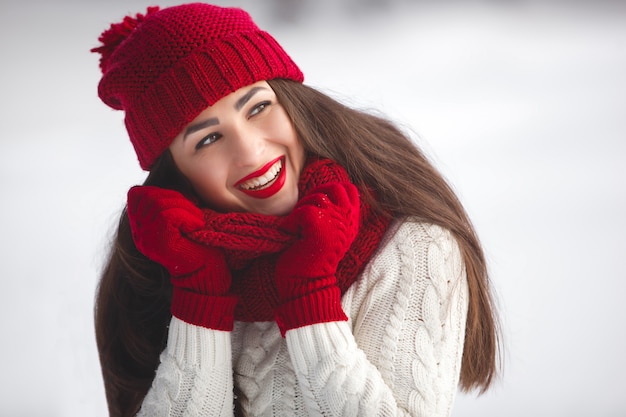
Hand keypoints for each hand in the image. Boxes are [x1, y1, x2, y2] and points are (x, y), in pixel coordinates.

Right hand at [127, 186, 235, 329]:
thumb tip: (172, 178)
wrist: (205, 278)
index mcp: (141, 226)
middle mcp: (139, 232)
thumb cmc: (199, 248)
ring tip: (195, 223)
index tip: (184, 206)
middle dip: (176, 198)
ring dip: (185, 208)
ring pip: (161, 203)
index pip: (139, 193)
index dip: (163, 193)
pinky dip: (188, 217)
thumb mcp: (181, 221)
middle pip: (150, 194)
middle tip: (193, 214)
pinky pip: (170, 216)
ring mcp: (147, 238)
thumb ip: (169, 204)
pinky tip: (195, 228)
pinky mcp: (160, 243)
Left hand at [274, 181, 359, 334]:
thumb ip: (330, 214)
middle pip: (336, 187)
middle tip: (305, 213)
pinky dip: (291, 222)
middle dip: (316, 194)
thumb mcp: (327, 233)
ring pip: (317, 197)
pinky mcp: (321, 229)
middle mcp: (349, 222)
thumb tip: (319, 193)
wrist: (307, 287)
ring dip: (301, 210)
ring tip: (297, 228)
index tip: (316, 205)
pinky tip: (290, 235)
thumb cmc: (311, 261)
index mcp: (352, 222)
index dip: (330, 189)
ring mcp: (337, 224)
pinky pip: (303, 211)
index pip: (349, 189)